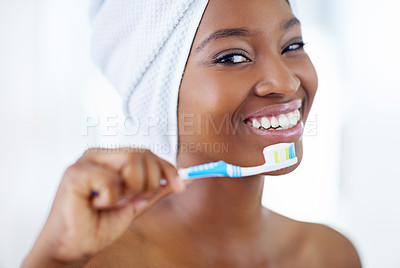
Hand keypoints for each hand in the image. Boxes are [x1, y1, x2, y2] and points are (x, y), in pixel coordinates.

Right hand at [23, 148, 184, 266]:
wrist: (73, 247)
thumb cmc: (99, 224)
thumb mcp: (137, 204)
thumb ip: (157, 189)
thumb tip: (185, 178)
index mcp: (112, 158)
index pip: (148, 153)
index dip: (167, 168)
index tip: (180, 185)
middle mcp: (100, 154)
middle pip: (144, 154)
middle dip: (149, 183)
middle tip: (132, 201)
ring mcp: (87, 160)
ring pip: (132, 162)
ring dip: (129, 191)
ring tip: (111, 203)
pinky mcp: (75, 172)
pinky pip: (112, 181)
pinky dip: (110, 200)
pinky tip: (95, 204)